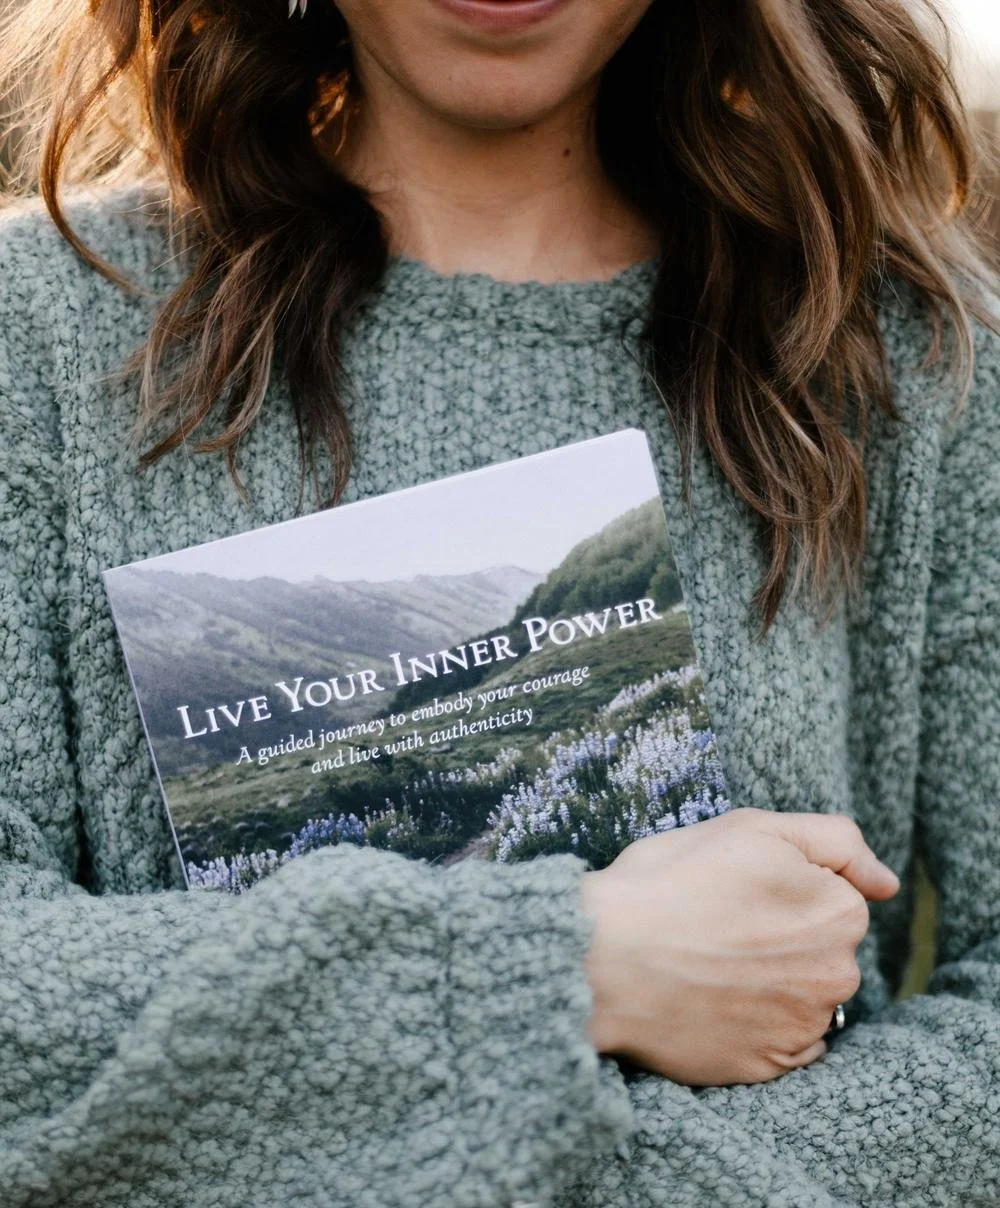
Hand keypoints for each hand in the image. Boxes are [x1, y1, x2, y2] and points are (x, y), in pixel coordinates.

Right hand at [579, 807, 899, 1085]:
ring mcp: (803, 1026)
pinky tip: (712, 1002)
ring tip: (705, 963)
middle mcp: (836, 974)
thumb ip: (833, 840)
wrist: (601, 960)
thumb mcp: (750, 828)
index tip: (734, 887)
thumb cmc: (668, 884)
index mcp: (839, 911)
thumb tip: (887, 882)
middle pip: (820, 947)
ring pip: (801, 994)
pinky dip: (755, 1024)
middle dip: (780, 935)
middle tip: (713, 922)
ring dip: (769, 981)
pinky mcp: (768, 1067)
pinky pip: (781, 1043)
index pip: (832, 894)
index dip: (780, 886)